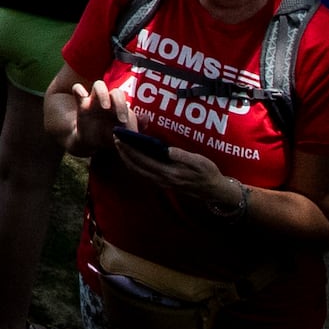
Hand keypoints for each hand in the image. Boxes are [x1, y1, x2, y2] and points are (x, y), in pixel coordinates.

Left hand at [128, 135, 243, 207]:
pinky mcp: (162, 182)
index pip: (143, 160)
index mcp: (169, 173)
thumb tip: (167, 150)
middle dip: (124, 152)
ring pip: (138, 171)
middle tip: (116, 137)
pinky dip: (134, 164)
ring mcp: (161, 182)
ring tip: (120, 145)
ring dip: (127, 158)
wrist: (213, 190)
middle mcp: (162, 179)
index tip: (121, 137)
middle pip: (136, 166)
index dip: (130, 149)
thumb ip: (183, 156)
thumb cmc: (207, 173)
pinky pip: (143, 174)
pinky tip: (132, 156)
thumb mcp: (199, 162)